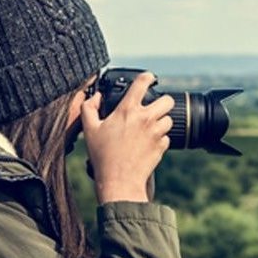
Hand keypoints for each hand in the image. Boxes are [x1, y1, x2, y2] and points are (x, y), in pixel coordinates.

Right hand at [81, 72, 173, 203]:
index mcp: (128, 110)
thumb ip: (88, 108)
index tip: (148, 78)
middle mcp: (145, 118)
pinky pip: (167, 137)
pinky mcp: (162, 146)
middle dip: (162, 102)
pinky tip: (148, 144)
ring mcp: (156, 133)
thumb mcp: (89, 130)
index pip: (143, 82)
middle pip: (167, 100)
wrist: (119, 181)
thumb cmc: (103, 156)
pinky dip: (160, 139)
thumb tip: (96, 97)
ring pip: (169, 119)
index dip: (147, 76)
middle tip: (154, 108)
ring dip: (161, 122)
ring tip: (149, 128)